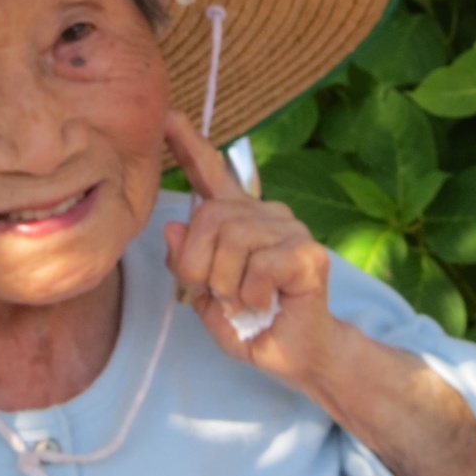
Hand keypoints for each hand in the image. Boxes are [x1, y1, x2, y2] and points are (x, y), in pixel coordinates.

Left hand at [162, 110, 341, 392]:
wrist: (296, 358)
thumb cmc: (252, 325)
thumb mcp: (205, 297)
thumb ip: (186, 263)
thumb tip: (172, 226)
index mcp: (238, 220)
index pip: (211, 174)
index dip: (188, 146)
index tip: (166, 118)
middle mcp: (266, 214)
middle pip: (209, 217)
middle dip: (198, 265)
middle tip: (217, 294)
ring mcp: (290, 230)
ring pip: (233, 241)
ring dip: (228, 285)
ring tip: (246, 301)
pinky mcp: (309, 254)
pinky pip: (260, 265)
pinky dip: (252, 295)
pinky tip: (267, 302)